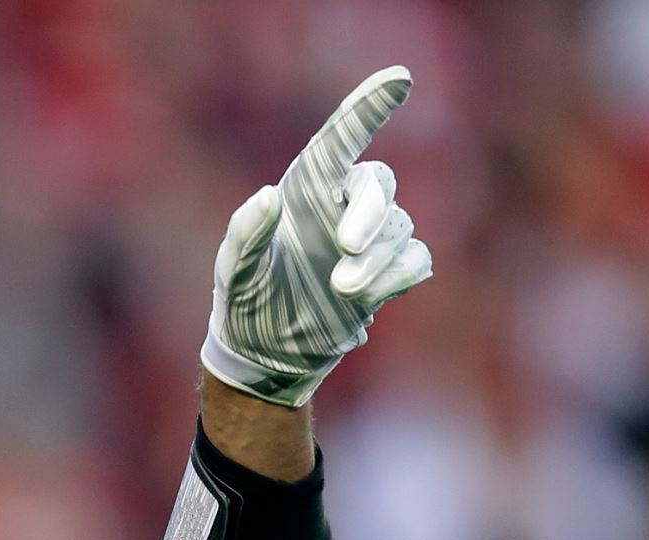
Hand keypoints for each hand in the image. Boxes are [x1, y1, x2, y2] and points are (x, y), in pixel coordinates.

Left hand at [202, 66, 434, 407]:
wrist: (265, 352)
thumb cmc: (245, 301)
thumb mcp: (232, 273)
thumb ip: (245, 235)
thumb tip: (269, 197)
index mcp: (305, 190)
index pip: (341, 138)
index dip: (368, 107)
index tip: (399, 78)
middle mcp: (340, 206)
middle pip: (377, 184)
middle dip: (369, 211)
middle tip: (345, 246)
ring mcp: (368, 240)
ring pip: (398, 226)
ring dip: (376, 258)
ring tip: (340, 288)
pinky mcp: (387, 274)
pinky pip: (416, 259)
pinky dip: (398, 274)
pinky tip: (367, 297)